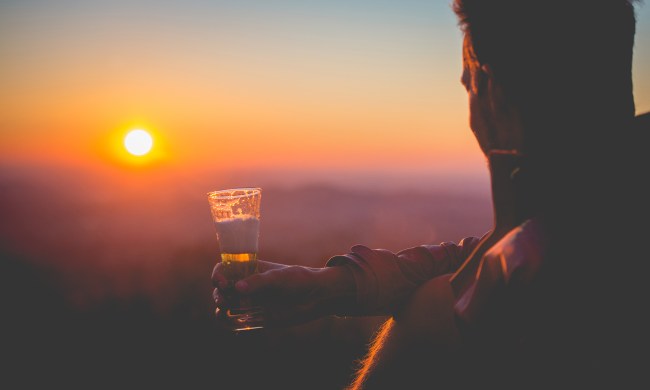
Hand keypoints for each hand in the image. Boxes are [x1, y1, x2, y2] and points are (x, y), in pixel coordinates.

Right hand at [212, 260, 355, 326]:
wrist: (315, 296)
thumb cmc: (298, 279)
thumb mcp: (279, 276)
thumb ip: (260, 281)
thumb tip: (237, 288)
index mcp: (249, 269)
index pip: (225, 269)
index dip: (219, 275)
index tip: (222, 282)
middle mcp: (246, 285)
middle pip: (221, 290)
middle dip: (219, 295)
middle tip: (225, 300)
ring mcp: (250, 302)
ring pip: (226, 307)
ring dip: (222, 311)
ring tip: (226, 313)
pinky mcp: (257, 318)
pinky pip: (238, 323)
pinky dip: (233, 325)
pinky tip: (236, 327)